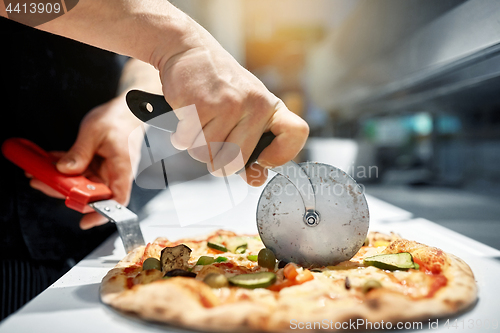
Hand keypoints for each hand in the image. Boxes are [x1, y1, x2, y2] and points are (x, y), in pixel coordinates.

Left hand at [29, 95, 142, 229]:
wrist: (129, 110)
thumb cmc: (120, 120)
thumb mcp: (94, 132)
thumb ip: (79, 152)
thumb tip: (65, 170)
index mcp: (122, 168)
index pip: (117, 200)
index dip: (103, 214)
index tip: (85, 221)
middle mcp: (116, 174)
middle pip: (92, 194)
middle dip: (66, 193)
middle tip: (42, 184)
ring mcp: (107, 171)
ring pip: (83, 185)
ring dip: (61, 181)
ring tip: (39, 173)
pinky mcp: (99, 165)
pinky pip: (81, 173)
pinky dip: (65, 170)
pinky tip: (50, 163)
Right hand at [154, 25, 308, 186]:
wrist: (191, 51)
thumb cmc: (219, 86)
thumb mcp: (244, 110)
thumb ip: (251, 147)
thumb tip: (255, 180)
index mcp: (270, 107)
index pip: (296, 133)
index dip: (280, 156)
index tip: (263, 160)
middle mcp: (255, 105)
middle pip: (235, 162)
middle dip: (217, 162)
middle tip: (213, 142)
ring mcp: (229, 104)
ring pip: (207, 155)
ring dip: (197, 147)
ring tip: (200, 124)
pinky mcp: (202, 104)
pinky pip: (187, 143)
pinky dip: (181, 137)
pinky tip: (188, 118)